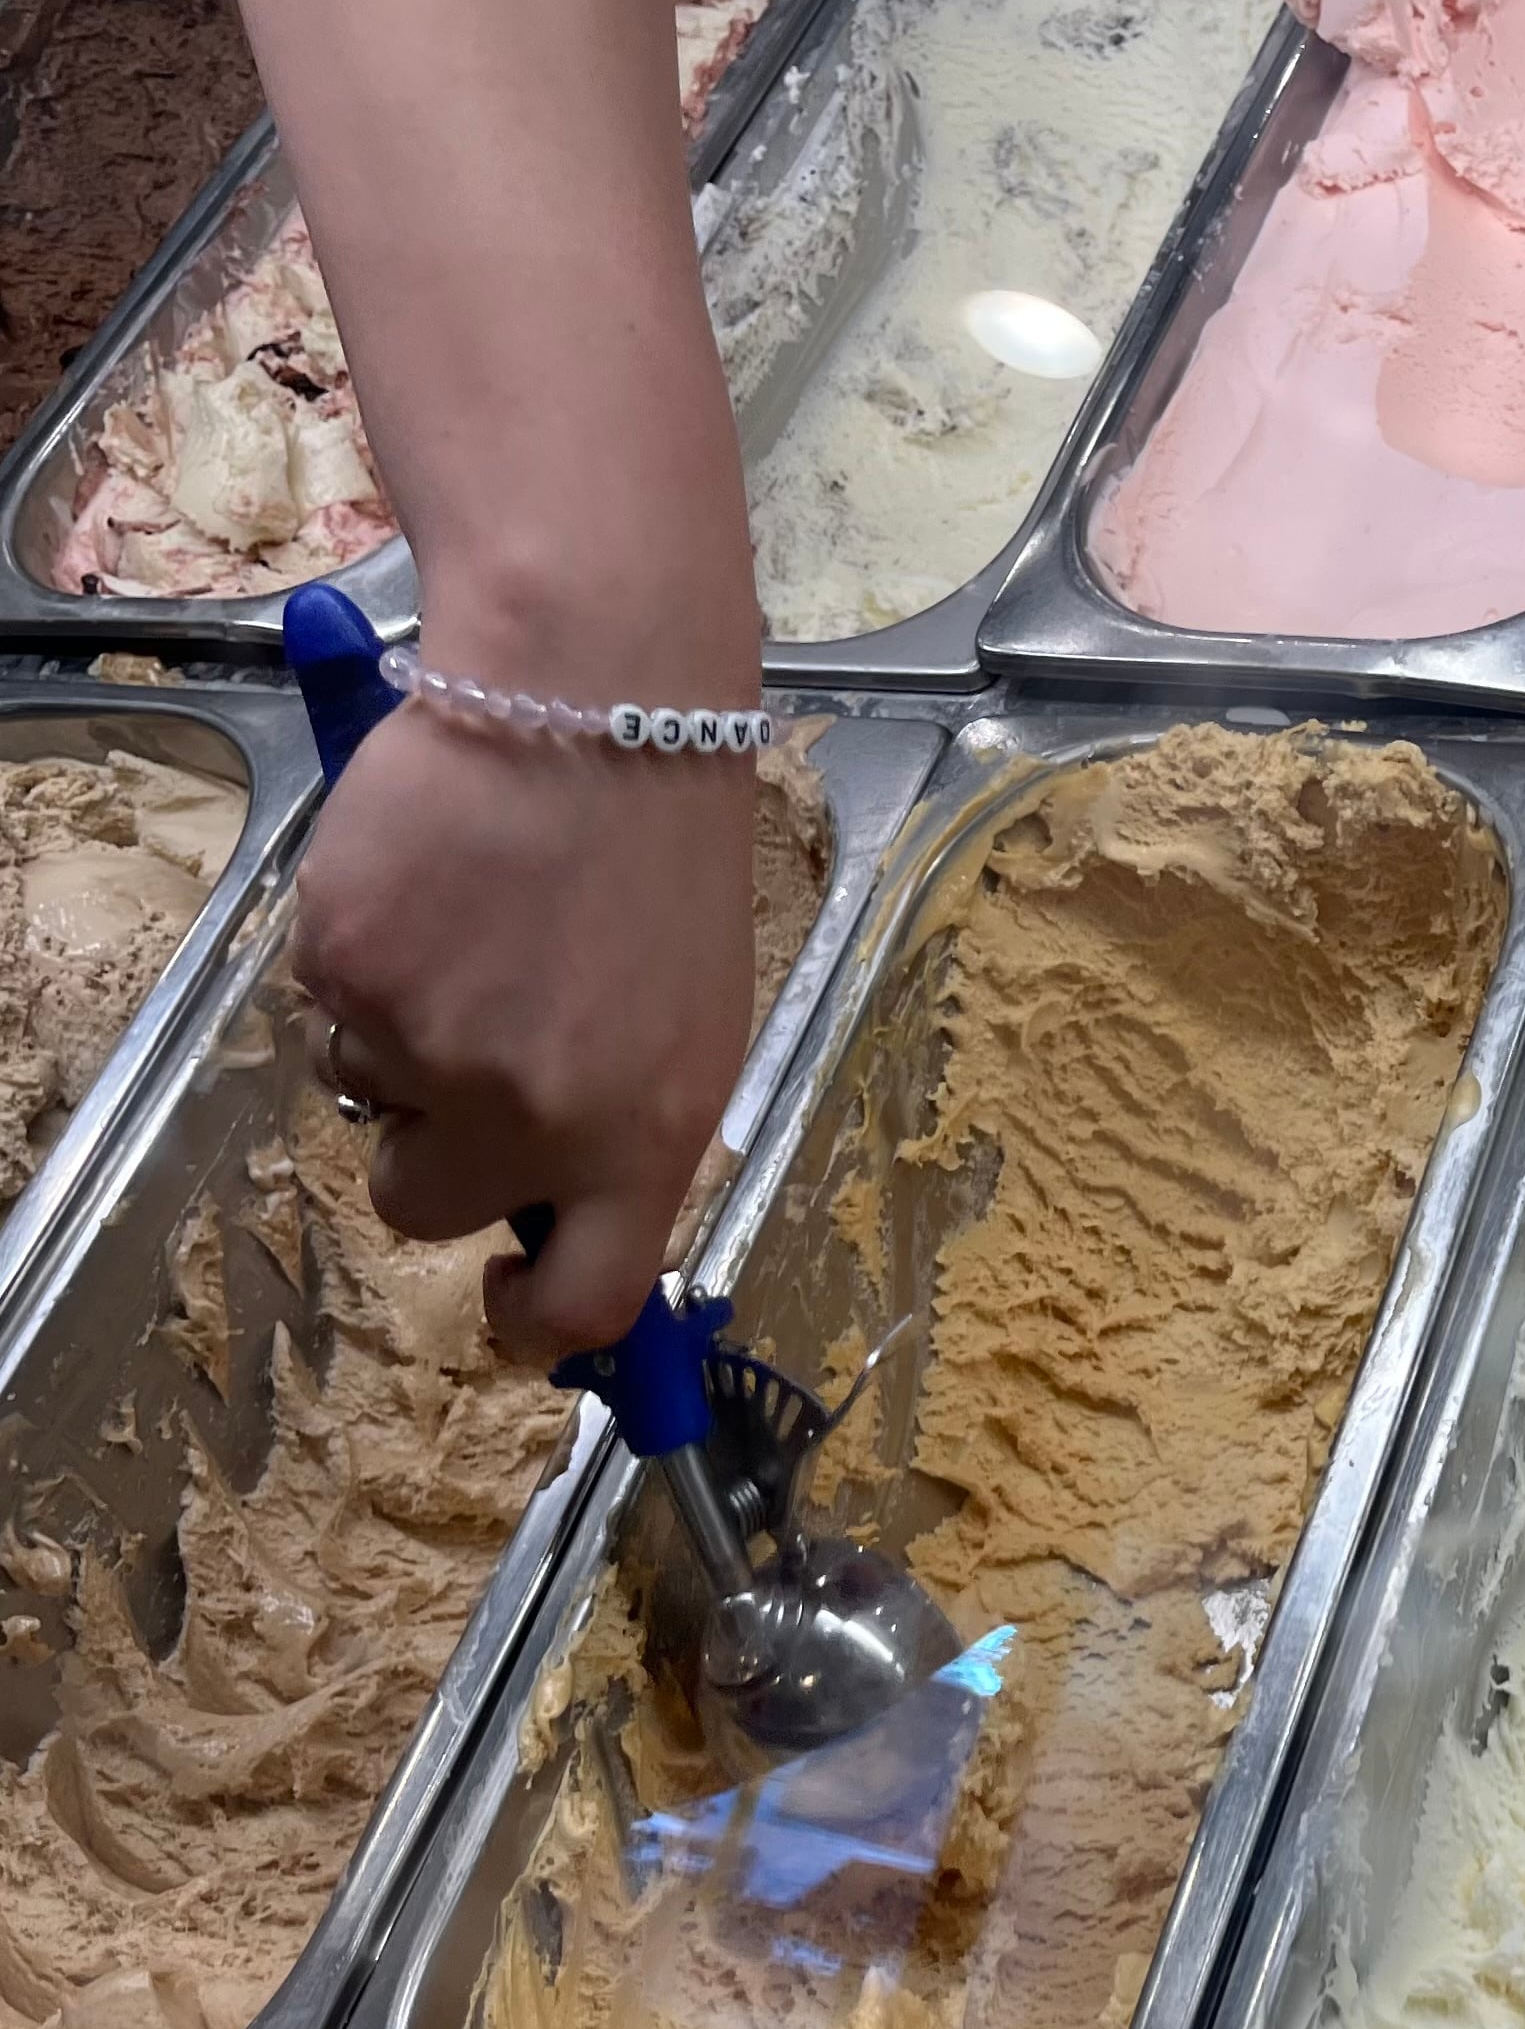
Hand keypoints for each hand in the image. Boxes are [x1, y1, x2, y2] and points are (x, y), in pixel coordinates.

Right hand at [295, 696, 755, 1363]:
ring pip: (365, 1095)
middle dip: (429, 1152)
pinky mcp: (348, 973)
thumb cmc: (657, 854)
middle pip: (426, 1209)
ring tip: (470, 935)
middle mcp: (535, 1116)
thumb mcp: (691, 1021)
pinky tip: (429, 887)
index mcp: (643, 1134)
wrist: (595, 702)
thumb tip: (567, 1217)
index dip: (533, 1326)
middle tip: (467, 1056)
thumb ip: (625, 1129)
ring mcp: (431, 1048)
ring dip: (396, 1041)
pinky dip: (364, 959)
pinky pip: (329, 1005)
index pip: (585, 1302)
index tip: (509, 1303)